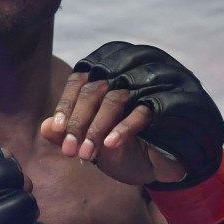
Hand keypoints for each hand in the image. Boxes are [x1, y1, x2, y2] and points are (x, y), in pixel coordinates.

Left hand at [44, 40, 223, 183]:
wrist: (176, 160)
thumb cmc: (134, 144)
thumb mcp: (97, 138)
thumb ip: (72, 130)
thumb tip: (45, 128)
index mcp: (117, 62)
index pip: (84, 76)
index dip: (67, 102)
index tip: (56, 129)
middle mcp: (138, 63)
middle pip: (98, 86)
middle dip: (79, 120)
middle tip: (68, 150)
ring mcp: (160, 78)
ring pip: (118, 97)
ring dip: (97, 128)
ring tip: (85, 154)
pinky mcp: (177, 98)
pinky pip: (145, 110)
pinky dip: (124, 128)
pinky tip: (110, 146)